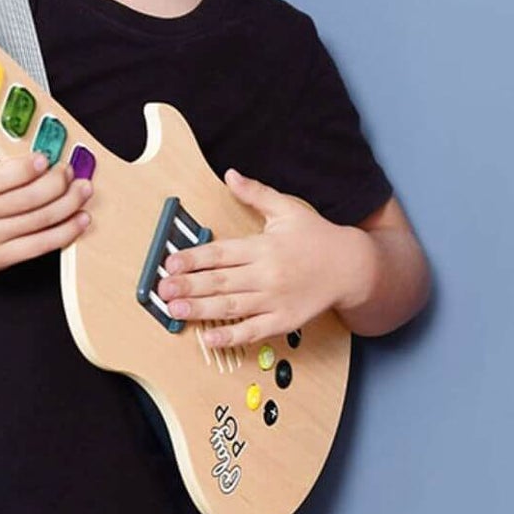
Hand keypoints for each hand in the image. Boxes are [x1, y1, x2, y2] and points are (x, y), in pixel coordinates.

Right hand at [0, 133, 90, 274]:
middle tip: (71, 171)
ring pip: (38, 222)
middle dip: (56, 184)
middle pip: (25, 199)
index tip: (47, 158)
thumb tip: (14, 116)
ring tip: (84, 190)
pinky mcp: (0, 259)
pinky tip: (81, 219)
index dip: (27, 168)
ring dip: (68, 204)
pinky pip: (40, 246)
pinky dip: (66, 232)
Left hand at [156, 168, 373, 349]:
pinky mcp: (283, 320)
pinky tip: (209, 338)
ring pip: (231, 306)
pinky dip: (231, 336)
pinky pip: (253, 330)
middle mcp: (266, 274)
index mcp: (264, 247)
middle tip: (162, 290)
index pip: (221, 253)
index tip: (171, 261)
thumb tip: (231, 175)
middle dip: (188, 285)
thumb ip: (256, 194)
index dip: (193, 258)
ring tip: (176, 311)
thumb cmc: (318, 238)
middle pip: (220, 281)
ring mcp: (274, 300)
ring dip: (201, 309)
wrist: (351, 267)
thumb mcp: (288, 209)